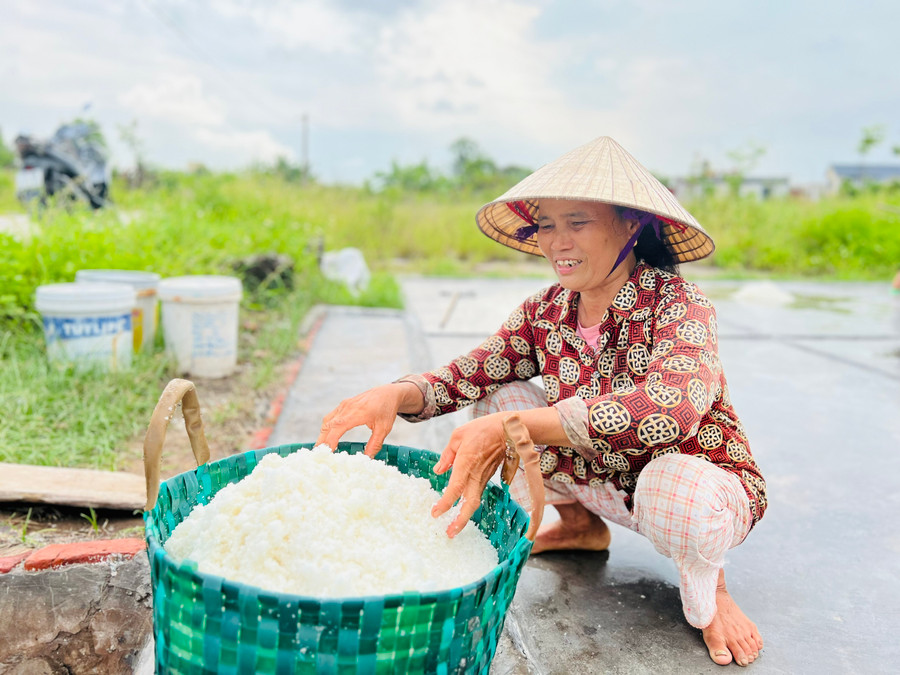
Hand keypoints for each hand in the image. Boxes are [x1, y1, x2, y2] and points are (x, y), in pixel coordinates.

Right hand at [316, 383, 416, 456]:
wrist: (387, 393)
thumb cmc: (386, 409)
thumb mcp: (384, 428)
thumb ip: (375, 444)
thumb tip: (367, 459)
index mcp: (358, 412)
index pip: (338, 427)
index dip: (331, 439)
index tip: (327, 451)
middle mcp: (348, 407)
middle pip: (329, 424)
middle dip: (322, 440)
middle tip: (318, 454)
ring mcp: (344, 405)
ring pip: (328, 420)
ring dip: (323, 434)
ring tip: (321, 448)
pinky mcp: (344, 405)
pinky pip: (331, 416)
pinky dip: (327, 427)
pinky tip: (327, 437)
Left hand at [431, 413, 507, 537]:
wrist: (507, 430)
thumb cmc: (482, 429)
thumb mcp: (458, 436)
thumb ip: (447, 455)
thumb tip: (438, 471)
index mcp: (466, 463)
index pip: (455, 488)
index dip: (445, 503)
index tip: (435, 513)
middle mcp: (476, 474)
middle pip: (470, 503)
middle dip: (460, 521)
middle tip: (449, 533)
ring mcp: (483, 478)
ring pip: (475, 502)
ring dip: (464, 517)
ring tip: (453, 529)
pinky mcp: (487, 478)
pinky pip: (477, 495)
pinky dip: (468, 506)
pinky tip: (460, 511)